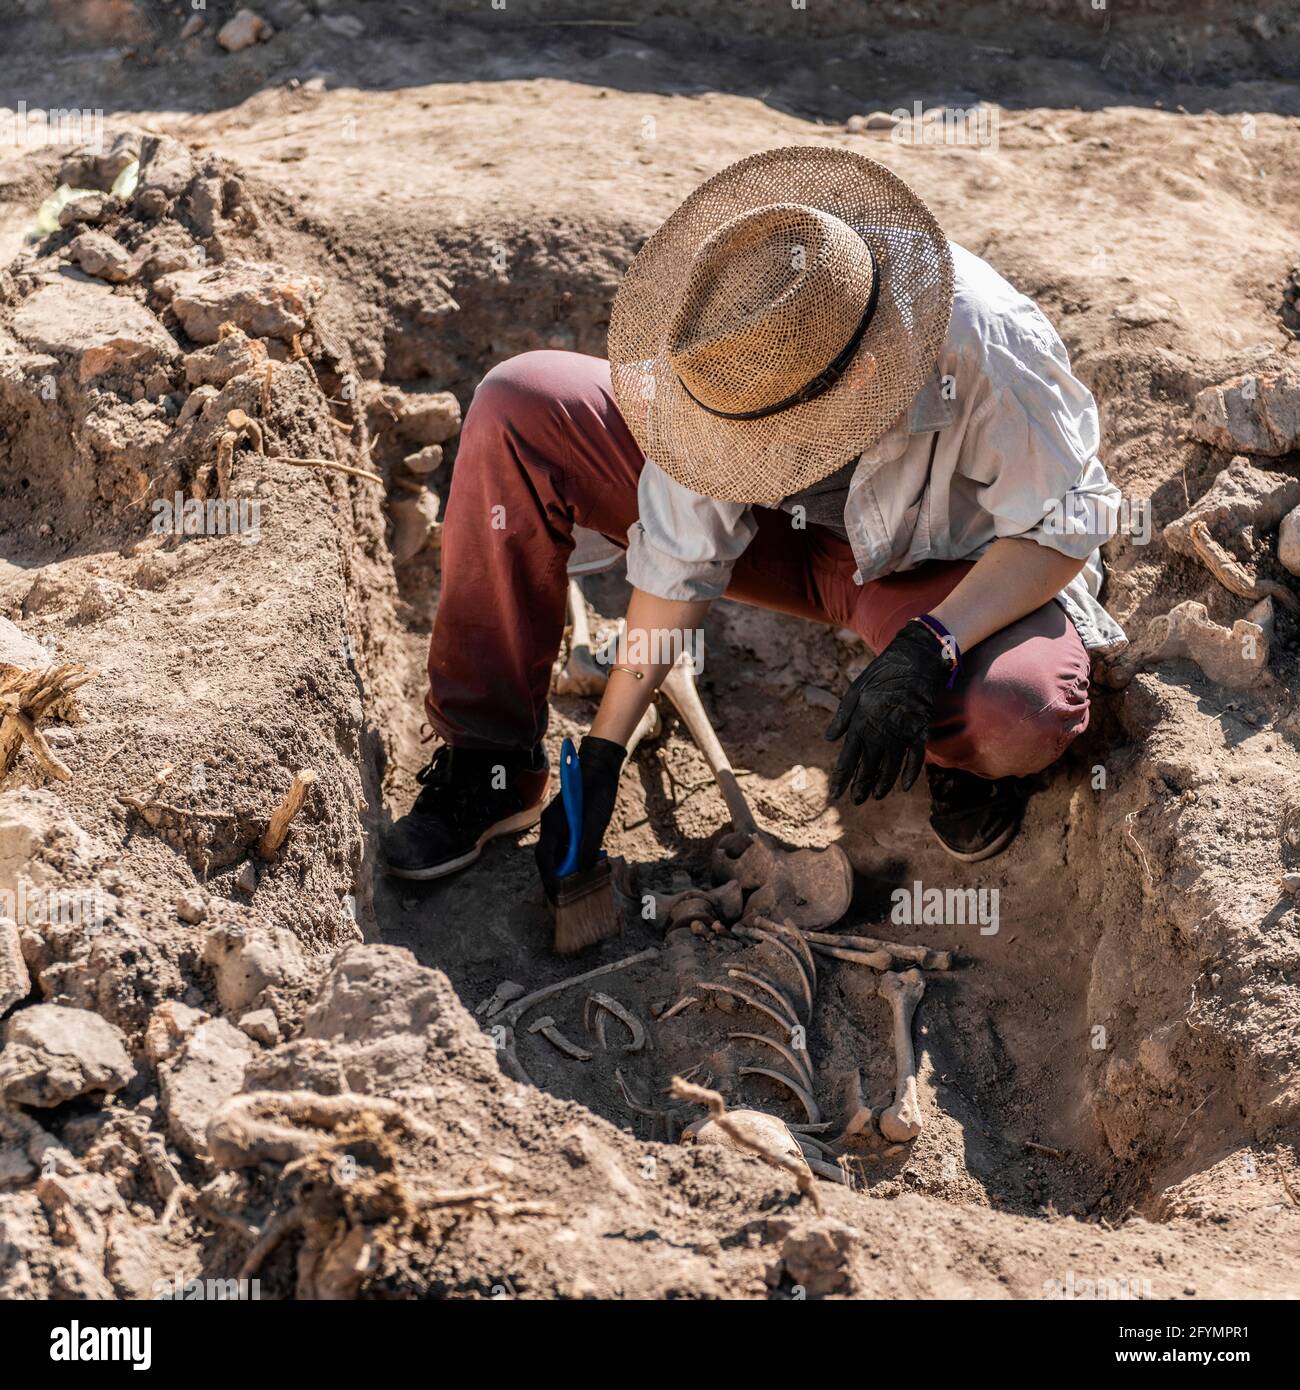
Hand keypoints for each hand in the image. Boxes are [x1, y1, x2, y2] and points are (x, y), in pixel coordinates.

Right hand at [536, 735, 625, 893]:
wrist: (599, 767)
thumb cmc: (597, 789)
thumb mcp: (596, 818)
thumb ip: (588, 843)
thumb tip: (583, 869)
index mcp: (553, 823)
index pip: (545, 856)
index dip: (549, 877)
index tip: (556, 894)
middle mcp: (550, 825)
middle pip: (547, 858)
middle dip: (554, 878)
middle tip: (564, 898)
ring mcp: (557, 825)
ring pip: (556, 853)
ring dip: (564, 870)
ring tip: (575, 886)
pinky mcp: (565, 825)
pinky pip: (564, 846)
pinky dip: (571, 859)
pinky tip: (583, 866)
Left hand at [824, 621, 951, 803]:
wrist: (914, 658)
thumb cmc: (882, 673)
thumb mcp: (855, 691)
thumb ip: (843, 717)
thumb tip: (829, 739)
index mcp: (860, 722)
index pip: (847, 758)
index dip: (841, 778)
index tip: (834, 794)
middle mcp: (879, 731)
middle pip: (868, 766)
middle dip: (860, 786)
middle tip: (855, 802)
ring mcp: (900, 732)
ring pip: (890, 767)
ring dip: (882, 783)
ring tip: (876, 797)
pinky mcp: (919, 729)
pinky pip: (915, 757)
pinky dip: (910, 773)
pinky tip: (904, 786)